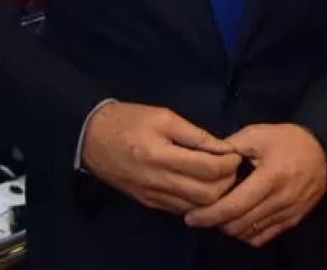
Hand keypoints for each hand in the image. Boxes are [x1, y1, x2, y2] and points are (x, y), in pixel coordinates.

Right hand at [80, 102, 240, 215]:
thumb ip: (195, 134)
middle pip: (207, 195)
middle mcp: (158, 181)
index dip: (229, 164)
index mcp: (161, 155)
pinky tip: (200, 186)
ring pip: (197, 207)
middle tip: (231, 167)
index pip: (208, 170)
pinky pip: (181, 210)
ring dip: (215, 195)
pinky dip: (197, 201)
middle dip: (227, 182)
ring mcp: (153, 196)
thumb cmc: (128, 120)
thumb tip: (223, 147)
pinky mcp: (148, 203)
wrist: (90, 137)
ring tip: (219, 177)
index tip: (235, 154)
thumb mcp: (163, 116)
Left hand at [185, 124, 326, 247]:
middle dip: (215, 223)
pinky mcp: (293, 221)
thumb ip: (229, 147)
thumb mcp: (257, 134)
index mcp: (269, 177)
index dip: (209, 215)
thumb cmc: (286, 140)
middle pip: (239, 224)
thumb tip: (203, 158)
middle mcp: (280, 200)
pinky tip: (237, 222)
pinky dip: (246, 234)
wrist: (322, 151)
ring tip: (216, 216)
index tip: (191, 217)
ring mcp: (288, 214)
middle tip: (200, 215)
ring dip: (229, 229)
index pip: (234, 206)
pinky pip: (264, 237)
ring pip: (250, 234)